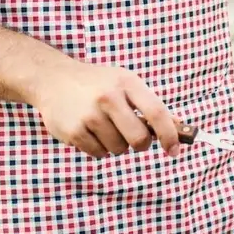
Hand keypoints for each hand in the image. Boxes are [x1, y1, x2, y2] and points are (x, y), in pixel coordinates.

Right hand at [31, 61, 180, 158]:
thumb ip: (151, 106)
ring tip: (104, 127)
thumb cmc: (99, 84)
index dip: (170, 135)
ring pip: (119, 149)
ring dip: (117, 145)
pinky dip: (100, 148)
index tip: (174, 150)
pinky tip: (90, 131)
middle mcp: (108, 97)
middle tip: (134, 138)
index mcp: (127, 83)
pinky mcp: (73, 130)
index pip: (157, 113)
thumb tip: (181, 129)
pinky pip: (99, 154)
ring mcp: (89, 114)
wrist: (53, 79)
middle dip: (141, 144)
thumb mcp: (126, 84)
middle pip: (139, 139)